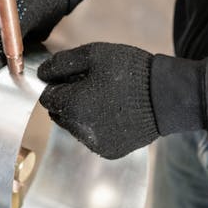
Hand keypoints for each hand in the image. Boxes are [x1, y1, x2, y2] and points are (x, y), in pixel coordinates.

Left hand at [38, 42, 158, 158]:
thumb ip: (62, 63)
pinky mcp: (109, 152)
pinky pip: (92, 139)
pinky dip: (97, 128)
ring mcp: (94, 144)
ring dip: (81, 115)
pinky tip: (114, 115)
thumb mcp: (95, 54)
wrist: (166, 97)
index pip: (47, 97)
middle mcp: (78, 129)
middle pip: (59, 114)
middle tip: (92, 87)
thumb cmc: (130, 71)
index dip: (58, 85)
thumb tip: (41, 73)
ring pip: (74, 128)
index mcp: (72, 104)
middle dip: (68, 100)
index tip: (74, 78)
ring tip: (105, 100)